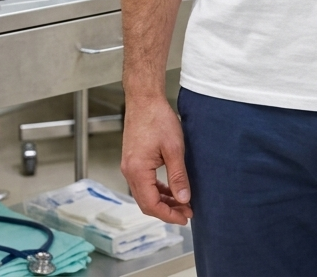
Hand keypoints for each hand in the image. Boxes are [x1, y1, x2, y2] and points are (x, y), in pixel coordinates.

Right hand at [120, 95, 192, 224]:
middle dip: (167, 210)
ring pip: (145, 194)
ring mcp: (129, 166)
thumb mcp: (174, 149)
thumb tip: (184, 199)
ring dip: (163, 200)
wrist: (144, 99)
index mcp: (137, 171)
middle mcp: (129, 172)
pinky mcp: (133, 160)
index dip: (169, 215)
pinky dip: (157, 189)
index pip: (151, 205)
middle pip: (146, 203)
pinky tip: (171, 190)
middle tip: (187, 212)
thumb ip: (178, 176)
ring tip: (183, 203)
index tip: (185, 217)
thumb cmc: (158, 119)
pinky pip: (144, 183)